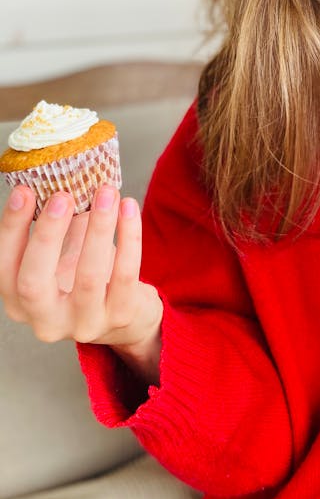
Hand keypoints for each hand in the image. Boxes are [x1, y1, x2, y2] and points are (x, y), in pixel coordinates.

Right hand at [0, 184, 162, 383]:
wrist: (125, 314)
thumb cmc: (86, 275)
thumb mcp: (63, 252)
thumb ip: (59, 223)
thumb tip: (63, 175)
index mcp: (21, 301)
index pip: (5, 267)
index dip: (12, 229)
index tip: (24, 191)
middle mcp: (45, 320)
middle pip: (33, 281)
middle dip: (47, 235)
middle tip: (62, 196)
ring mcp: (83, 323)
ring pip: (88, 277)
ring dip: (98, 228)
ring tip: (106, 192)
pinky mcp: (120, 317)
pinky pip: (126, 274)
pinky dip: (129, 236)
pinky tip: (129, 207)